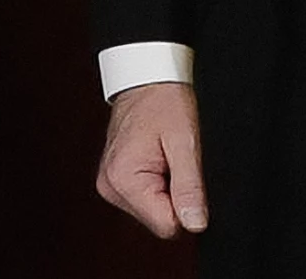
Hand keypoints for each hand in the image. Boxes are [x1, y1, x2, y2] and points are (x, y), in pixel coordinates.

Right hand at [95, 81, 208, 238]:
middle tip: (174, 161)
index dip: (186, 205)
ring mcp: (110, 185)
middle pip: (159, 221)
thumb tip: (196, 224)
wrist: (145, 79)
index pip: (166, 225)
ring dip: (167, 191)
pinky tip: (157, 160)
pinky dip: (158, 185)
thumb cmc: (163, 101)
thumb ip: (190, 186)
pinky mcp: (115, 182)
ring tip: (165, 157)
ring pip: (154, 212)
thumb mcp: (184, 142)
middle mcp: (110, 187)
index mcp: (123, 179)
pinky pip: (146, 200)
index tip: (184, 173)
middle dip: (175, 197)